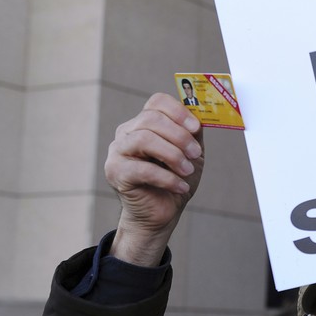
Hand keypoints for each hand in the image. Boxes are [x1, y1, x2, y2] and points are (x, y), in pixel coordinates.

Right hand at [104, 93, 203, 265]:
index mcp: (144, 123)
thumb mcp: (191, 153)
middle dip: (179, 136)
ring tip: (187, 171)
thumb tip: (200, 116)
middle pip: (151, 119)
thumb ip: (193, 133)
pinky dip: (167, 178)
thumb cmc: (174, 180)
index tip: (196, 128)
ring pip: (144, 139)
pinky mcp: (115, 172)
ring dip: (173, 155)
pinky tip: (180, 186)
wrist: (161, 212)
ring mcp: (117, 151)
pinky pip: (142, 169)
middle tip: (195, 154)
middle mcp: (127, 133)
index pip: (157, 102)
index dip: (179, 112)